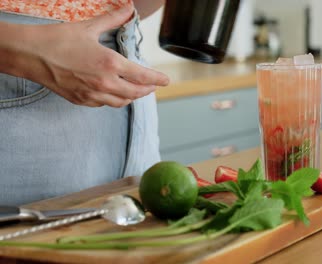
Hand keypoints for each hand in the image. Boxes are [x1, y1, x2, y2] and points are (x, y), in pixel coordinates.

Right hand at [4, 4, 168, 106]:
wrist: (30, 55)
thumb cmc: (57, 40)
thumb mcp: (89, 27)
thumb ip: (113, 19)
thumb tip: (128, 9)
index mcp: (110, 64)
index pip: (143, 76)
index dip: (158, 79)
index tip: (166, 80)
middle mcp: (104, 83)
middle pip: (136, 93)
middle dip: (148, 90)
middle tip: (153, 85)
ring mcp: (92, 94)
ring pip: (121, 102)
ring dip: (132, 97)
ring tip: (136, 91)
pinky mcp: (81, 100)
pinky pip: (104, 105)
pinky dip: (114, 100)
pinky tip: (114, 93)